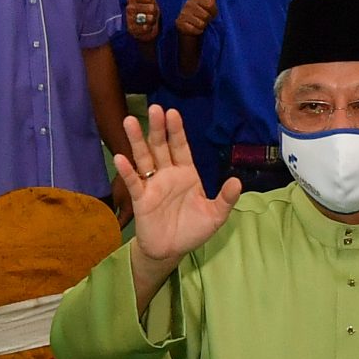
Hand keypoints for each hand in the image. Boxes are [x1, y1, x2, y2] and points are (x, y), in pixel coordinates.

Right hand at [115, 105, 241, 264]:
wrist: (172, 250)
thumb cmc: (193, 229)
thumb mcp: (215, 215)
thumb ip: (225, 199)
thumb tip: (237, 182)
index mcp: (186, 173)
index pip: (181, 147)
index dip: (177, 131)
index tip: (173, 113)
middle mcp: (168, 174)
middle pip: (161, 147)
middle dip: (158, 128)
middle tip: (155, 108)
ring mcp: (153, 184)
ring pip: (144, 158)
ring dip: (137, 140)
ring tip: (130, 121)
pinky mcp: (141, 199)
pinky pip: (134, 182)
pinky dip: (127, 171)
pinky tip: (121, 158)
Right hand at [124, 0, 162, 42]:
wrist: (147, 27)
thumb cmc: (147, 8)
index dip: (152, 1)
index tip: (152, 2)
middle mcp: (129, 8)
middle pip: (148, 8)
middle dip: (153, 12)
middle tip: (152, 13)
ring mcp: (130, 20)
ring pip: (146, 18)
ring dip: (152, 20)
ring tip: (150, 20)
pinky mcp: (132, 30)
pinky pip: (143, 28)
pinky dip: (148, 28)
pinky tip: (148, 27)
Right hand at [175, 0, 220, 37]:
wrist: (188, 24)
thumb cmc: (201, 10)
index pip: (211, 5)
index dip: (213, 11)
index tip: (210, 11)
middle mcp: (188, 4)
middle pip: (206, 16)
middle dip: (207, 19)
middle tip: (203, 18)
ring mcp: (183, 14)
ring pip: (201, 24)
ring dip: (202, 26)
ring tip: (198, 22)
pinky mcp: (179, 23)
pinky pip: (195, 30)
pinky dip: (197, 31)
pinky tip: (194, 27)